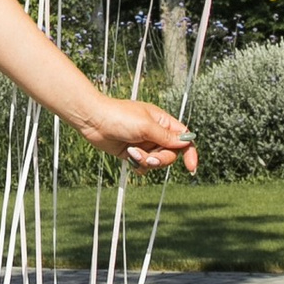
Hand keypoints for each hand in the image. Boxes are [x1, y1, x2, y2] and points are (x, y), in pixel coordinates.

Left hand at [81, 93, 197, 176]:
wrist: (93, 120)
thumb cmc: (118, 116)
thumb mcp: (145, 126)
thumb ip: (166, 137)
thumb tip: (185, 142)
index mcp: (161, 121)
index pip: (183, 137)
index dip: (189, 152)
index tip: (191, 167)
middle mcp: (155, 133)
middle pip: (170, 153)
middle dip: (160, 159)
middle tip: (148, 158)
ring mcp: (144, 143)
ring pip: (156, 161)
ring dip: (146, 161)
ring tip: (132, 153)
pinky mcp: (132, 152)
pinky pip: (143, 166)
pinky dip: (138, 165)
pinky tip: (129, 157)